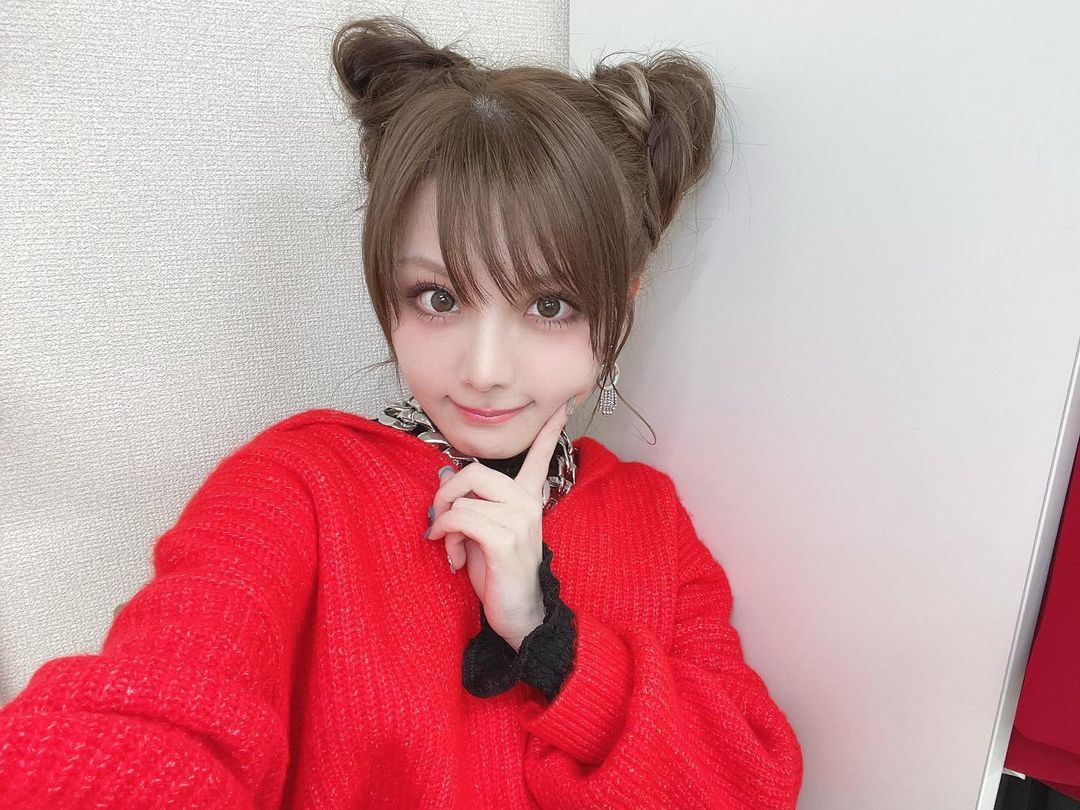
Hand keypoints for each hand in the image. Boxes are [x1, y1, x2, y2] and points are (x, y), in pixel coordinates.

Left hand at [426, 396, 574, 649]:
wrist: (517, 616)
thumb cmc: (498, 575)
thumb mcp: (481, 534)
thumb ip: (470, 504)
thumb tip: (443, 476)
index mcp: (527, 500)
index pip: (539, 458)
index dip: (548, 432)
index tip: (563, 408)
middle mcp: (528, 504)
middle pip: (474, 473)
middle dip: (445, 494)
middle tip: (438, 519)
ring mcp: (520, 520)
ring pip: (463, 498)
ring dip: (444, 524)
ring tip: (449, 546)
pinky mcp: (505, 539)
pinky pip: (461, 518)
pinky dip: (446, 533)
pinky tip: (449, 553)